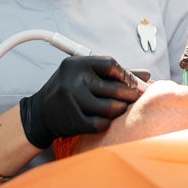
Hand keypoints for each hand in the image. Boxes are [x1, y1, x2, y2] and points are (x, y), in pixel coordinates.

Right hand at [19, 55, 142, 148]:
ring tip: (119, 108)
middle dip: (130, 94)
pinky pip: (101, 124)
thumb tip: (147, 75)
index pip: (111, 64)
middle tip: (134, 98)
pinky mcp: (72, 121)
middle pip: (115, 87)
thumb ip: (115, 73)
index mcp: (77, 64)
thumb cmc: (69, 90)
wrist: (40, 113)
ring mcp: (72, 101)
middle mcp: (74, 80)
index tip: (133, 82)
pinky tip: (104, 119)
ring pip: (111, 108)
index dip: (126, 74)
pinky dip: (106, 123)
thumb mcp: (85, 74)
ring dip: (120, 110)